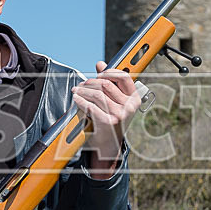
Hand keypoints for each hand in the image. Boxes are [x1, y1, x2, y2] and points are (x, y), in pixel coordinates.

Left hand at [72, 62, 140, 177]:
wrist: (109, 145)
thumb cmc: (111, 121)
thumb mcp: (114, 101)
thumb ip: (109, 82)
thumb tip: (100, 64)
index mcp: (134, 98)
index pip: (124, 77)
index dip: (109, 72)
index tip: (99, 74)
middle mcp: (130, 106)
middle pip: (106, 85)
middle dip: (90, 82)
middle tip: (81, 85)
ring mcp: (120, 115)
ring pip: (97, 94)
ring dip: (83, 91)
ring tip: (76, 91)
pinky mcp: (109, 122)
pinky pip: (91, 106)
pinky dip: (81, 101)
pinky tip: (77, 99)